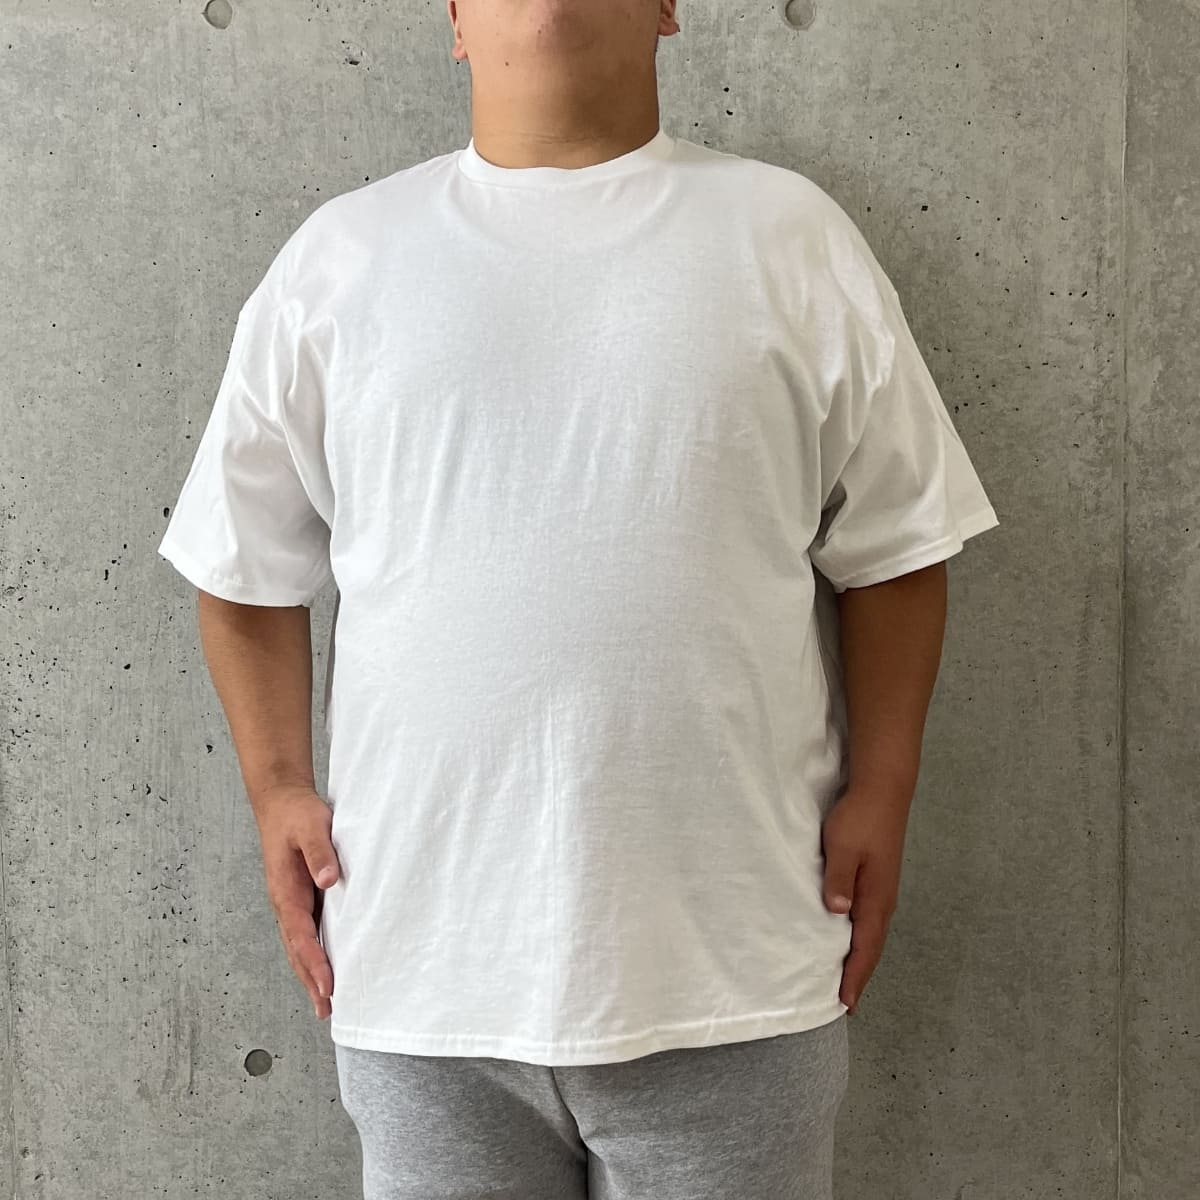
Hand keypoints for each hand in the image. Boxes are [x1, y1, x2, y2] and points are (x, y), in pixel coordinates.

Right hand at [253, 784, 341, 1019]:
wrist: (282, 802)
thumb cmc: (297, 814)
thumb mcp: (312, 826)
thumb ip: (320, 852)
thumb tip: (328, 880)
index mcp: (285, 891)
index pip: (301, 935)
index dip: (314, 962)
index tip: (327, 985)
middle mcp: (285, 903)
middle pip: (297, 951)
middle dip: (311, 981)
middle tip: (326, 1011)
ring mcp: (291, 903)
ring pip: (300, 946)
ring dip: (311, 974)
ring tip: (325, 1004)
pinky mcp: (301, 898)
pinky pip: (307, 933)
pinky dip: (314, 955)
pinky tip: (327, 968)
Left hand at [820, 786, 909, 1015]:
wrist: (883, 789)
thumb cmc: (860, 819)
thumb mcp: (843, 848)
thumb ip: (839, 880)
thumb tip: (837, 914)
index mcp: (876, 897)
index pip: (864, 947)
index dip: (854, 976)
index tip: (845, 1003)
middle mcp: (883, 899)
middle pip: (871, 946)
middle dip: (859, 974)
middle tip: (844, 1002)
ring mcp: (882, 889)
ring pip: (871, 933)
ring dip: (860, 957)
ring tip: (846, 978)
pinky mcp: (878, 877)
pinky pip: (869, 918)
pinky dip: (860, 937)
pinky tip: (849, 937)